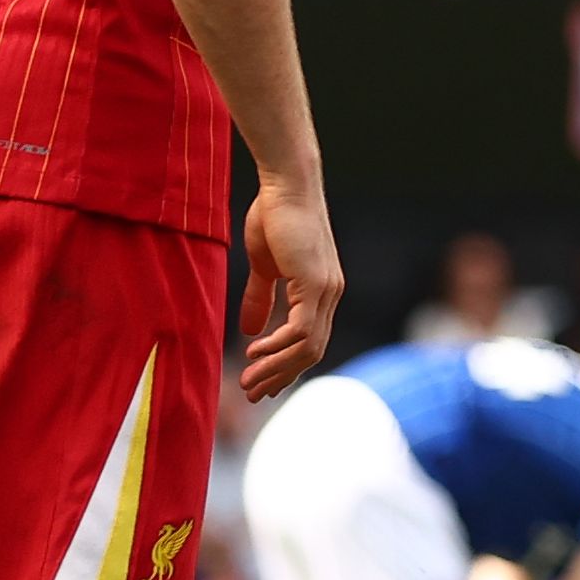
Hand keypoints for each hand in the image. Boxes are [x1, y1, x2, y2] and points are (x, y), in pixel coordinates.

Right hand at [237, 177, 341, 401]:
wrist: (286, 186)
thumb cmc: (275, 218)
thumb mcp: (264, 266)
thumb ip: (261, 297)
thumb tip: (249, 330)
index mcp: (322, 292)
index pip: (310, 342)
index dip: (286, 366)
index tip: (262, 384)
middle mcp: (331, 295)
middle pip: (312, 352)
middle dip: (281, 376)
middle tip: (252, 393)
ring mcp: (327, 289)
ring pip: (307, 347)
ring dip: (276, 368)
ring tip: (248, 381)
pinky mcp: (315, 283)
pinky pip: (301, 329)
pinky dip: (279, 346)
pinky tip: (256, 352)